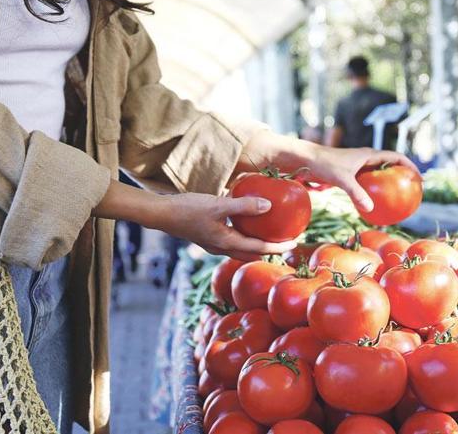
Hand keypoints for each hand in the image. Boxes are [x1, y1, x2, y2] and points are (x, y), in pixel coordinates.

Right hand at [149, 192, 296, 260]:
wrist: (161, 214)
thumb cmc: (188, 209)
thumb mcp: (218, 205)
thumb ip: (243, 206)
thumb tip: (268, 206)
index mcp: (227, 243)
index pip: (260, 248)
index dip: (279, 246)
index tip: (296, 241)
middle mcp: (222, 247)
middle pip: (253, 253)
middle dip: (271, 249)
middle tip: (287, 239)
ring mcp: (214, 243)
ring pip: (242, 247)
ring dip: (257, 243)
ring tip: (271, 231)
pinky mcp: (208, 235)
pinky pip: (232, 238)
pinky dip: (244, 233)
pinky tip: (246, 220)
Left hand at [239, 132, 418, 211]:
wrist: (300, 160)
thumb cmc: (321, 165)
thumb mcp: (341, 179)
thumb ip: (356, 193)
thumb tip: (370, 209)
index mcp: (367, 155)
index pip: (395, 157)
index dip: (409, 166)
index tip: (419, 179)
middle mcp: (362, 159)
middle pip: (388, 166)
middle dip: (401, 176)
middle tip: (411, 192)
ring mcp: (354, 167)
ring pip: (375, 176)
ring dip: (386, 186)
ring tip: (395, 202)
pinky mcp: (345, 176)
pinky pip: (363, 185)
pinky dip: (371, 194)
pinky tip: (371, 209)